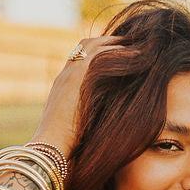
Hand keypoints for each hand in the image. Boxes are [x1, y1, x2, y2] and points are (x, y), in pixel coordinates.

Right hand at [32, 34, 129, 155]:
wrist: (50, 147)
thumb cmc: (63, 148)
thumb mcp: (76, 129)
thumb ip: (88, 119)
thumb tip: (105, 125)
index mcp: (62, 86)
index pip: (81, 58)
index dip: (100, 53)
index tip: (118, 55)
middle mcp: (65, 75)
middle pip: (88, 45)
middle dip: (110, 41)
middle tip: (132, 44)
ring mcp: (71, 73)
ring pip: (96, 45)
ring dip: (118, 43)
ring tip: (139, 45)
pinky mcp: (79, 75)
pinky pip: (103, 53)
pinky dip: (120, 50)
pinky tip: (139, 54)